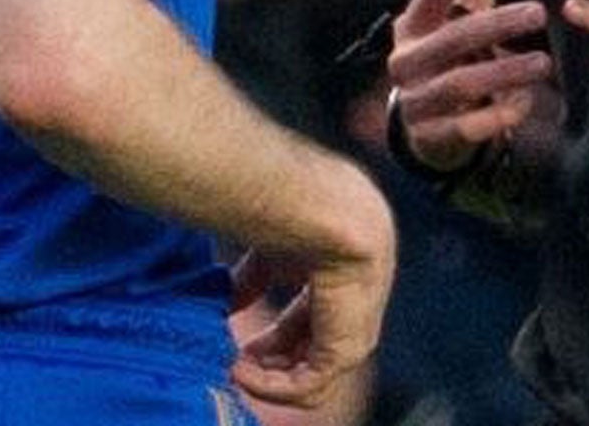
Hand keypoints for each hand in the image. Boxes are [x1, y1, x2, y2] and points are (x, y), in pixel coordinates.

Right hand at [227, 182, 393, 407]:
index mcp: (349, 267)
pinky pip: (312, 381)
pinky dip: (275, 385)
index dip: (275, 335)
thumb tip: (227, 305)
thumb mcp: (270, 250)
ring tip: (236, 369)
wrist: (314, 203)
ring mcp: (359, 321)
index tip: (241, 343)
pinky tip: (242, 372)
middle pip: (315, 343)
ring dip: (271, 376)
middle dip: (272, 358)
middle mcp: (360, 295)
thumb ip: (253, 281)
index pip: (314, 314)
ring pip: (316, 368)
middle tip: (236, 360)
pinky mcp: (350, 344)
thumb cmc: (293, 205)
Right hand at [386, 0, 551, 173]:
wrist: (425, 124)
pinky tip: (524, 104)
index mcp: (414, 23)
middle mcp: (407, 59)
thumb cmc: (452, 51)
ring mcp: (414, 100)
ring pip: (461, 84)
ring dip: (505, 72)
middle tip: (539, 12)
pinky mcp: (429, 137)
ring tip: (544, 63)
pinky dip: (497, 115)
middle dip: (497, 25)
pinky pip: (467, 127)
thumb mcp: (463, 9)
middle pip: (453, 38)